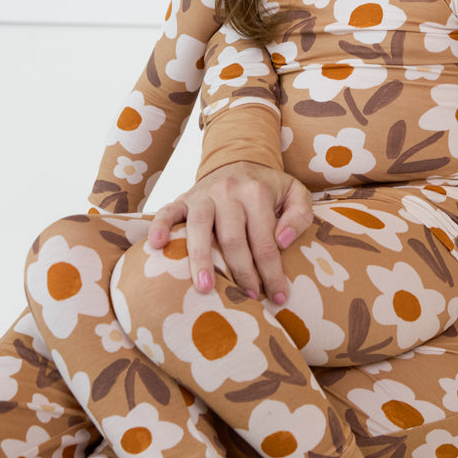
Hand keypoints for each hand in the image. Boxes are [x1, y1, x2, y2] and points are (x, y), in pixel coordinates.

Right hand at [148, 162, 312, 302]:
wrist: (238, 159)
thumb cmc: (267, 187)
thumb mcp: (294, 192)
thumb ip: (300, 215)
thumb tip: (283, 241)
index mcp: (257, 192)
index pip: (265, 240)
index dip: (272, 271)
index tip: (278, 295)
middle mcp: (228, 192)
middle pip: (233, 239)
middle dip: (242, 273)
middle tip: (248, 298)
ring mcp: (203, 195)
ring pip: (200, 227)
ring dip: (201, 259)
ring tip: (206, 288)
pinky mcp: (184, 198)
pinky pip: (167, 211)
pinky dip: (159, 226)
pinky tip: (157, 245)